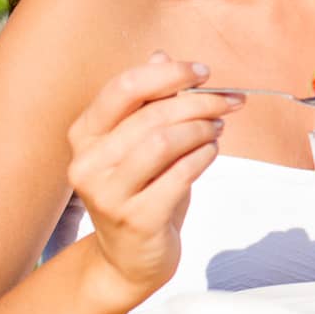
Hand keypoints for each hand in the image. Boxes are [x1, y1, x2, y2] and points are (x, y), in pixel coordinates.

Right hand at [64, 51, 242, 302]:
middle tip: (229, 102)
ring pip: (165, 142)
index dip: (169, 74)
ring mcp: (108, 194)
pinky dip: (203, 157)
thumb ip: (149, 102)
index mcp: (85, 134)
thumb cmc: (141, 190)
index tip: (203, 72)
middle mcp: (88, 162)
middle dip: (200, 102)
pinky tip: (210, 154)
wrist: (129, 259)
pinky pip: (180, 174)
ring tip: (217, 129)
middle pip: (152, 115)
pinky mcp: (136, 218)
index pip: (125, 88)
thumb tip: (162, 54)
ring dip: (202, 129)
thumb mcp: (141, 142)